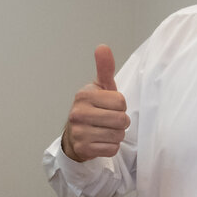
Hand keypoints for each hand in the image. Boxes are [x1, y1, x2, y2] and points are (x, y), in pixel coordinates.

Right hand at [61, 45, 129, 161]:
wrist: (75, 136)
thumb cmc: (93, 108)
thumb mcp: (100, 88)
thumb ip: (104, 68)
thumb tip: (102, 47)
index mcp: (84, 95)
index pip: (121, 102)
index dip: (121, 106)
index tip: (110, 107)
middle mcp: (78, 113)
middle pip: (121, 120)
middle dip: (121, 122)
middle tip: (109, 120)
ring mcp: (79, 132)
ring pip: (118, 135)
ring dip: (116, 135)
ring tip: (105, 130)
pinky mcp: (83, 149)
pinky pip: (112, 149)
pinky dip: (110, 147)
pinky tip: (101, 141)